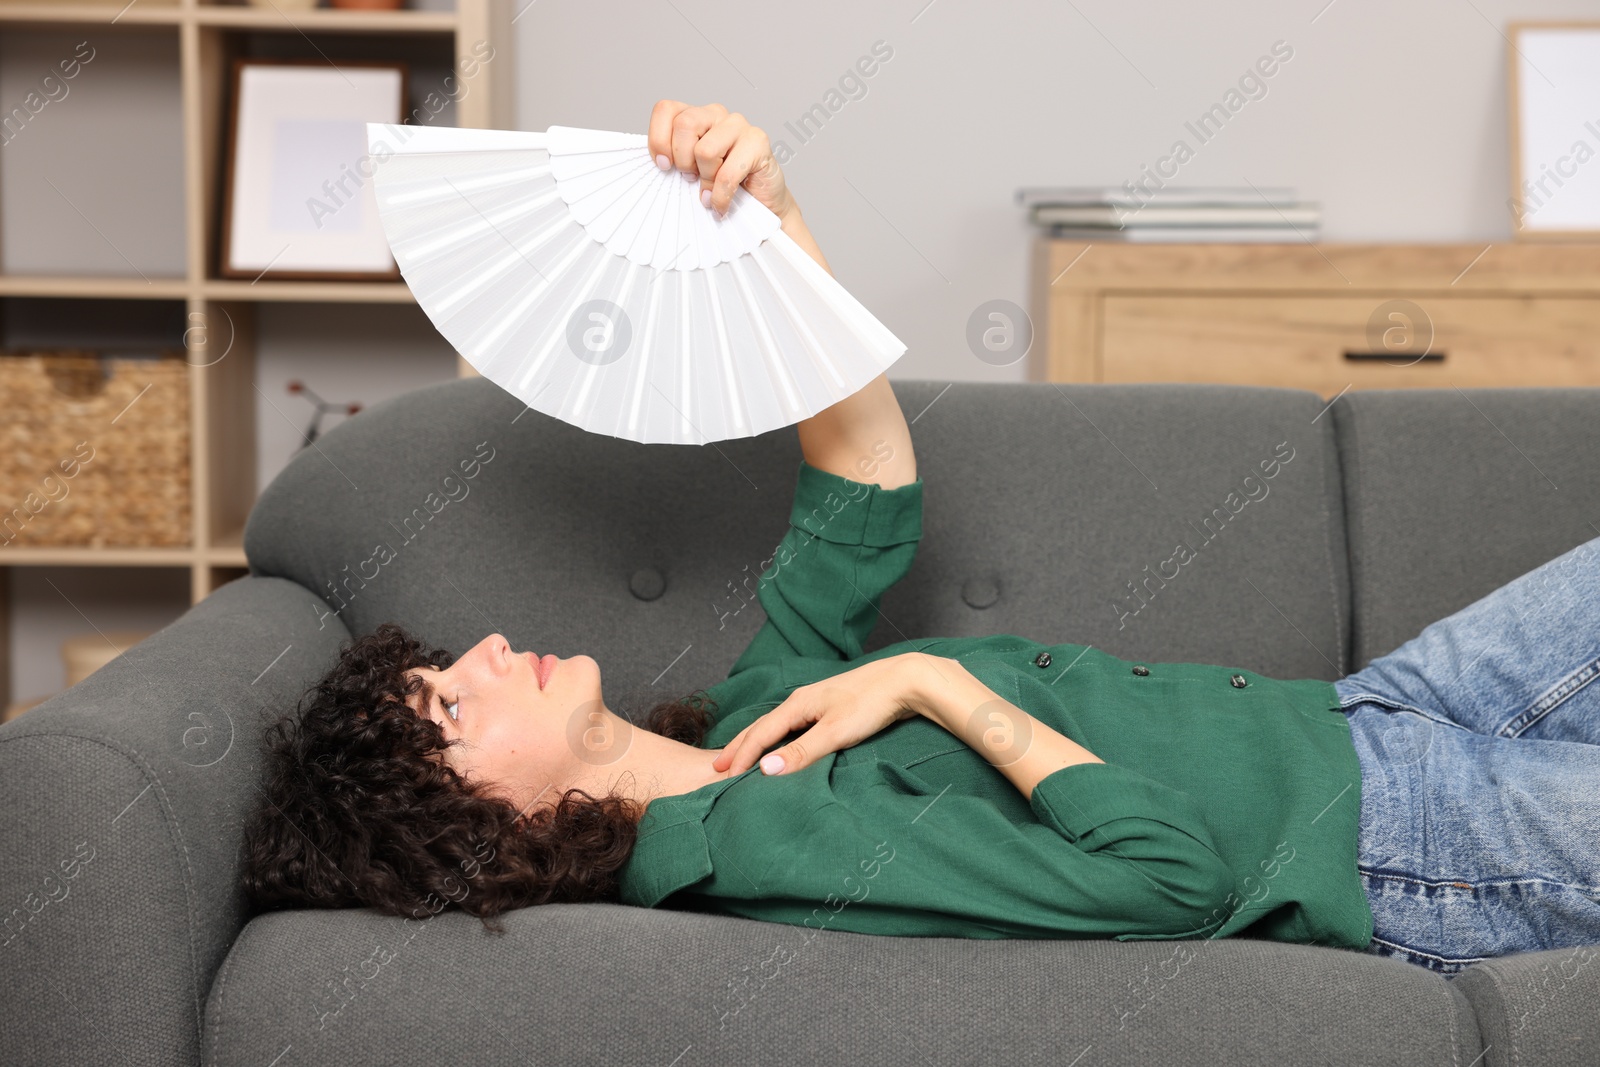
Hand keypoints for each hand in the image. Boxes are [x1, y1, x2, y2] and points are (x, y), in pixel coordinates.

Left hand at [647, 100, 795, 221]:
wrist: (760, 202)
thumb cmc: (721, 185)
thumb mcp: (689, 171)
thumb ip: (674, 160)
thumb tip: (660, 164)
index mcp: (695, 115)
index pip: (666, 110)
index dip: (658, 139)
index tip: (664, 166)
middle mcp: (716, 114)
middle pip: (685, 124)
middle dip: (683, 160)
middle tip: (691, 178)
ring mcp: (739, 125)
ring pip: (706, 149)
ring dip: (705, 179)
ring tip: (709, 190)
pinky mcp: (758, 141)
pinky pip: (728, 173)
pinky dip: (720, 196)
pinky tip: (720, 205)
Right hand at [711, 653, 932, 776]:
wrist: (906, 680)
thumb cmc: (872, 703)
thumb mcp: (835, 732)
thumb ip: (801, 752)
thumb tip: (765, 769)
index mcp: (798, 704)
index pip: (760, 734)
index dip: (741, 757)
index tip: (723, 778)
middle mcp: (803, 700)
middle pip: (763, 726)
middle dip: (740, 747)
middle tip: (719, 767)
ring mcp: (817, 702)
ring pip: (778, 725)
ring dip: (758, 742)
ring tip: (743, 756)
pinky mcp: (832, 707)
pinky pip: (794, 726)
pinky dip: (779, 738)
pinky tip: (783, 744)